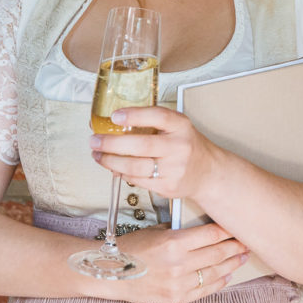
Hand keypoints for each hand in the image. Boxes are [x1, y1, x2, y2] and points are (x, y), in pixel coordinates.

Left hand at [90, 105, 217, 201]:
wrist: (208, 172)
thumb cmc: (185, 144)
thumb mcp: (176, 126)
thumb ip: (150, 121)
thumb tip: (112, 122)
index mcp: (181, 125)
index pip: (157, 116)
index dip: (134, 115)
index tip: (114, 116)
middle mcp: (179, 146)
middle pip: (141, 145)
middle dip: (112, 143)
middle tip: (94, 140)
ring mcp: (174, 169)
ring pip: (135, 167)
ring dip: (111, 162)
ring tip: (98, 155)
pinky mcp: (168, 187)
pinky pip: (138, 180)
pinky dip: (121, 174)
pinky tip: (113, 168)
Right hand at [104, 223, 247, 302]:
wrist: (113, 272)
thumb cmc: (132, 247)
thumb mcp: (156, 231)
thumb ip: (179, 232)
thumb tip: (202, 231)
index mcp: (174, 243)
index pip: (210, 235)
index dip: (226, 232)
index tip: (235, 228)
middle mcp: (179, 264)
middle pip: (217, 253)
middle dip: (234, 247)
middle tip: (245, 242)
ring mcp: (179, 284)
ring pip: (215, 273)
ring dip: (231, 264)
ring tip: (241, 258)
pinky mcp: (176, 300)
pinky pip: (204, 291)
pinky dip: (218, 282)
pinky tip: (226, 276)